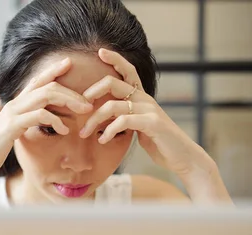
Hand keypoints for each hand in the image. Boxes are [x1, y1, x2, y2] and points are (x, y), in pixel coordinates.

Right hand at [0, 57, 92, 186]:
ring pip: (46, 95)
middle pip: (47, 86)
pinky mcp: (13, 125)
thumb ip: (23, 122)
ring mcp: (13, 113)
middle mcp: (14, 103)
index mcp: (16, 104)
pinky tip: (65, 130)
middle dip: (70, 92)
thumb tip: (35, 120)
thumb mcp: (12, 132)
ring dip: (68, 101)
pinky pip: (40, 115)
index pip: (37, 81)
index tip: (69, 63)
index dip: (53, 70)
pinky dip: (56, 120)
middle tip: (88, 102)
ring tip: (83, 111)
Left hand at [79, 48, 212, 177]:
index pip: (128, 71)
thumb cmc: (157, 142)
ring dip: (94, 120)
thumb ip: (122, 117)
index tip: (99, 51)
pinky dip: (109, 130)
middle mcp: (145, 98)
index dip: (115, 59)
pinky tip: (102, 140)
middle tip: (79, 107)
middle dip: (92, 92)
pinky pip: (124, 121)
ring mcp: (149, 109)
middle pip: (113, 83)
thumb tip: (100, 116)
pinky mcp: (152, 122)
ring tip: (84, 133)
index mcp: (141, 96)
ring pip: (113, 106)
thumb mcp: (137, 126)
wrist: (181, 156)